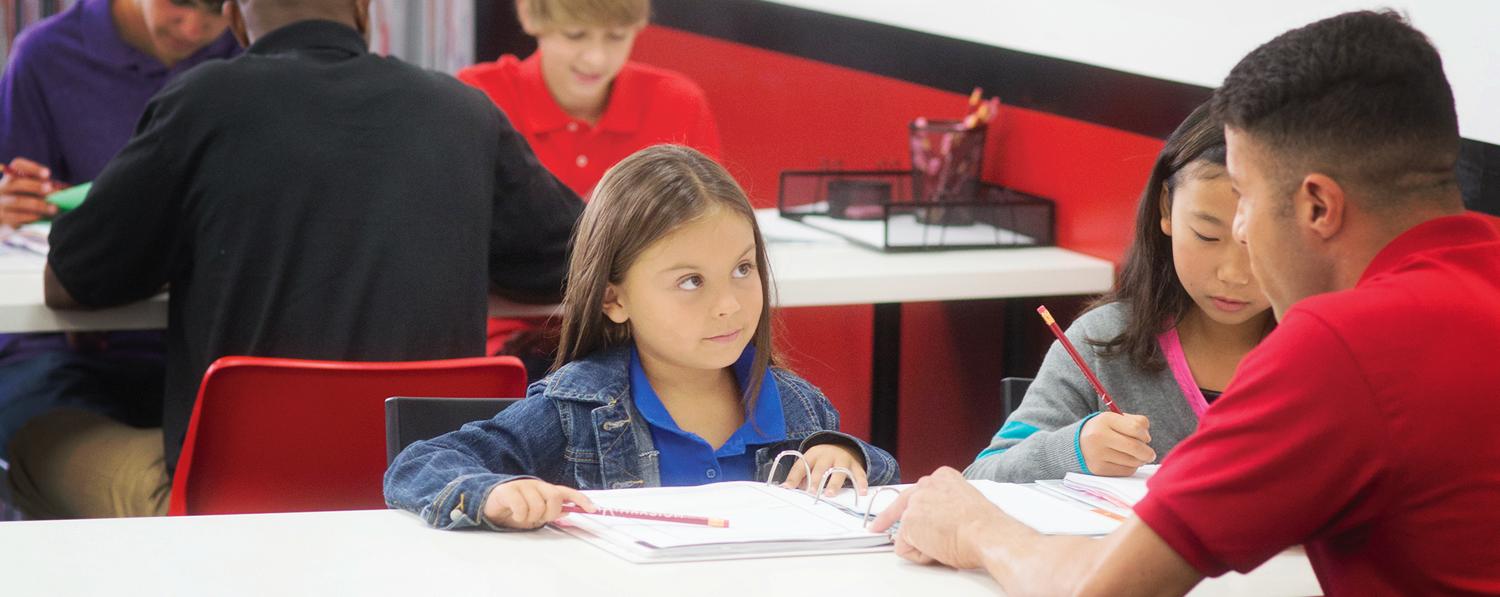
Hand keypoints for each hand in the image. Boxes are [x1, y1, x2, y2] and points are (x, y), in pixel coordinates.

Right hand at [0, 157, 59, 227]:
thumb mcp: (33, 193)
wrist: (8, 221)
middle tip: (51, 190)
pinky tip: (41, 217)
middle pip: (17, 183)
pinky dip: (31, 216)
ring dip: (38, 204)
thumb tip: (63, 191)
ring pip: (17, 201)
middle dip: (36, 186)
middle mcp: (3, 188)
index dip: (32, 167)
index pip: (18, 165)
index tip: (48, 174)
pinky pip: (16, 216)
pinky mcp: (3, 219)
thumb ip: (44, 188)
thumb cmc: (27, 203)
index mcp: (12, 177)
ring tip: (54, 208)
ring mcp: (1, 204)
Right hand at [482, 479, 594, 528]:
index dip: (581, 500)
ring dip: (531, 518)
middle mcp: (536, 485)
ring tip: (523, 517)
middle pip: (554, 498)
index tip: (593, 509)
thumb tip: (567, 512)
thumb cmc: (516, 510)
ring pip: (537, 505)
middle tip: (538, 518)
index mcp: (545, 490)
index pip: (567, 492)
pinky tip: (514, 515)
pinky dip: (520, 516)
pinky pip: (521, 507)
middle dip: (549, 513)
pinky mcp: (508, 490)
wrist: (490, 505)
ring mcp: (522, 486)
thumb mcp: (536, 513)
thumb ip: (551, 511)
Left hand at [781, 443, 868, 495]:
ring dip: (834, 483)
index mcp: (813, 454)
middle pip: (821, 468)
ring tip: (830, 494)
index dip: (795, 477)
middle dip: (816, 480)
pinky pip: (859, 474)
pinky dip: (861, 483)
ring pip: (839, 471)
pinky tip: (861, 492)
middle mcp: (828, 455)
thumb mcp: (809, 462)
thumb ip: (799, 476)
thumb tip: (788, 489)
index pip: (802, 465)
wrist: (844, 447)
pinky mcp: (856, 466)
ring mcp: (843, 460)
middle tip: (812, 492)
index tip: (789, 488)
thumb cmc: (822, 460)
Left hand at [869, 467, 1021, 568]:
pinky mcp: (907, 525)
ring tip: (946, 544)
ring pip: (907, 531)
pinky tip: (938, 550)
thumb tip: (946, 519)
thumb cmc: (986, 523)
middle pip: (901, 504)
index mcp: (942, 477)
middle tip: (877, 526)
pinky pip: (906, 549)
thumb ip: (949, 504)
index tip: (905, 510)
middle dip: (888, 518)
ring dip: (923, 543)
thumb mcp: (967, 501)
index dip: (912, 506)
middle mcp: (925, 486)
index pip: (919, 491)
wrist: (985, 533)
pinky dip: (921, 555)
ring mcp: (914, 505)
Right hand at [1080, 412, 1155, 475]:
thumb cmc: (1103, 430)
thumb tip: (1147, 440)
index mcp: (1105, 420)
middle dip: (1148, 452)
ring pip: (1133, 461)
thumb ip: (1135, 422)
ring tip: (1134, 456)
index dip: (1145, 434)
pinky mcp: (1099, 468)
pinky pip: (1126, 471)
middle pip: (1135, 447)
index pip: (1136, 427)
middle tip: (1149, 454)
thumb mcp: (1114, 419)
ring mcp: (1098, 454)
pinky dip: (1131, 467)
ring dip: (1139, 460)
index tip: (1145, 437)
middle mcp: (1099, 436)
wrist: (1077, 444)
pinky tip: (1125, 462)